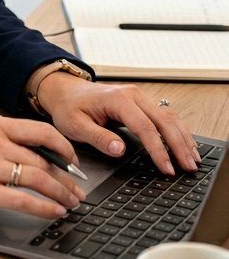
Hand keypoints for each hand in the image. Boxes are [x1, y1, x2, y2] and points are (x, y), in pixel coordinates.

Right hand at [0, 116, 84, 218]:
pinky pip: (23, 199)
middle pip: (43, 159)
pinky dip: (45, 207)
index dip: (64, 147)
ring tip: (72, 204)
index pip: (42, 131)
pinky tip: (55, 212)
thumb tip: (39, 157)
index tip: (74, 162)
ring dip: (61, 193)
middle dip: (67, 178)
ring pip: (38, 178)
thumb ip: (4, 142)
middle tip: (79, 191)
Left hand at [36, 72, 200, 174]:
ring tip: (193, 159)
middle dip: (179, 145)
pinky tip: (184, 144)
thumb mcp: (76, 125)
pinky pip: (164, 116)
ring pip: (168, 117)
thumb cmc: (70, 106)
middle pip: (164, 121)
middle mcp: (132, 95)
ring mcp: (139, 97)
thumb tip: (120, 150)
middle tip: (189, 167)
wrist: (66, 90)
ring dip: (182, 138)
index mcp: (117, 100)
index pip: (145, 127)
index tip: (167, 168)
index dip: (158, 150)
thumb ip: (98, 138)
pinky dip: (177, 131)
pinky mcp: (141, 102)